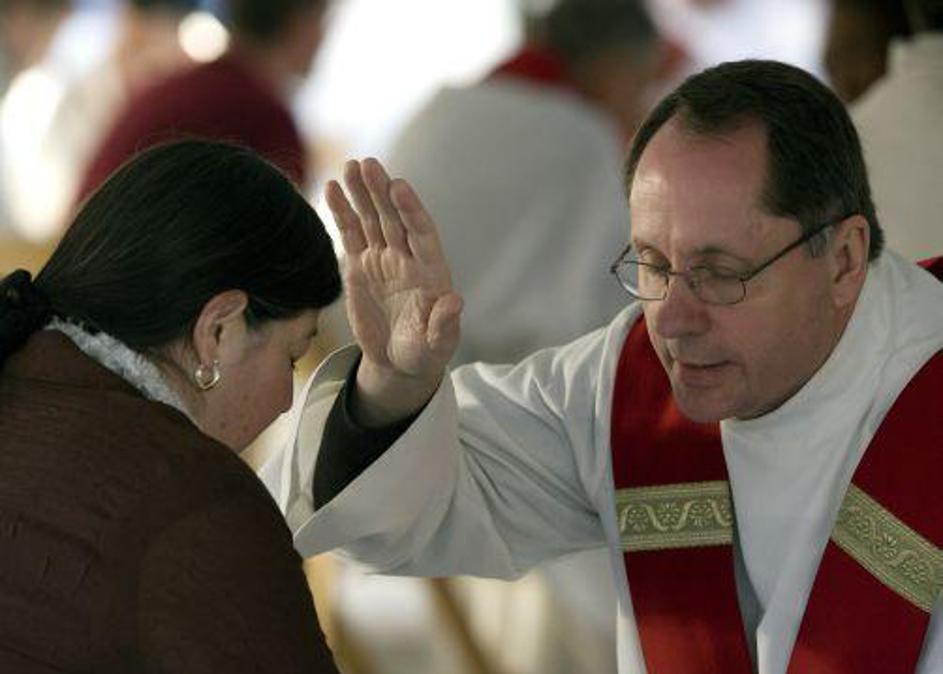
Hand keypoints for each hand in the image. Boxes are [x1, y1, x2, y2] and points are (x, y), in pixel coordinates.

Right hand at [326, 158, 462, 425]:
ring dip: (362, 193)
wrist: (398, 361)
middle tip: (369, 164)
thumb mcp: (437, 345)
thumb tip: (455, 300)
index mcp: (430, 271)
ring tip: (350, 166)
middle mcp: (407, 258)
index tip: (399, 186)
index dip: (411, 210)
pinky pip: (350, 233)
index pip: (421, 233)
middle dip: (381, 191)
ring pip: (371, 219)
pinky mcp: (359, 265)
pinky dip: (341, 211)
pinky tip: (333, 188)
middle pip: (393, 218)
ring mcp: (382, 259)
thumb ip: (444, 324)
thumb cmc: (424, 353)